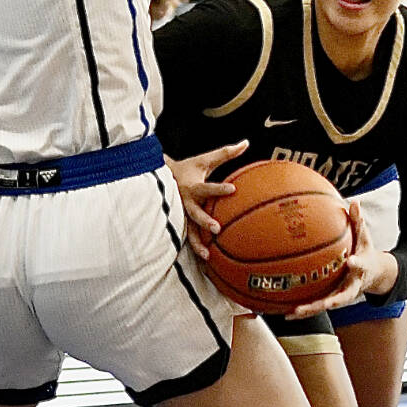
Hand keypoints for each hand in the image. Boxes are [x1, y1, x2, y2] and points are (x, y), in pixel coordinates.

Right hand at [165, 140, 247, 259]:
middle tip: (217, 228)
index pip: (207, 187)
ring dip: (197, 243)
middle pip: (195, 213)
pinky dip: (195, 250)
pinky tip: (205, 263)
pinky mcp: (179, 225)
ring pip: (188, 231)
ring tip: (208, 255)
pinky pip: (187, 239)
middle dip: (205, 220)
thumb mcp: (205, 160)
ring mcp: (181, 216)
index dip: (219, 188)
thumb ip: (226, 153)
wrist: (160, 177)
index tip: (232, 189)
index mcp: (193, 186)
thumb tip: (246, 142)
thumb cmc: (188, 168)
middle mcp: (185, 203)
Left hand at [287, 201, 394, 318]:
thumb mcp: (365, 237)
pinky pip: (317, 305)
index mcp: (361, 269)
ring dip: (309, 310)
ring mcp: (341, 295)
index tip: (351, 261)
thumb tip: (355, 201)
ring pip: (325, 306)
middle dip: (326, 302)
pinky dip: (303, 310)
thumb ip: (359, 221)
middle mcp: (351, 286)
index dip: (356, 264)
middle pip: (339, 297)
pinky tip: (286, 312)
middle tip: (312, 305)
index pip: (360, 265)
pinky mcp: (332, 299)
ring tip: (292, 313)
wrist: (374, 274)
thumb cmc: (365, 252)